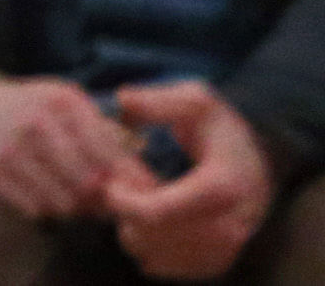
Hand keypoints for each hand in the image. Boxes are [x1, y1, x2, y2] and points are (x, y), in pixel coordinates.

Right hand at [0, 66, 138, 222]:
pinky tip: (39, 191)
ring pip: (63, 202)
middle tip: (96, 197)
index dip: (124, 178)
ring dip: (71, 205)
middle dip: (98, 196)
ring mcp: (7, 148)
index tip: (123, 186)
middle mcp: (35, 122)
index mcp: (62, 101)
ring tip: (67, 193)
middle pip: (90, 184)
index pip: (111, 155)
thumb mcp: (65, 102)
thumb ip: (106, 134)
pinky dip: (43, 206)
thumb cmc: (26, 106)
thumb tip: (144, 179)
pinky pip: (34, 209)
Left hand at [104, 83, 280, 277]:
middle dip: (125, 215)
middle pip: (153, 237)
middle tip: (122, 192)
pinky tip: (149, 225)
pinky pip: (169, 268)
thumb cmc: (221, 129)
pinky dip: (150, 250)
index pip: (158, 211)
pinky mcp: (217, 261)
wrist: (258, 162)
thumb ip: (158, 101)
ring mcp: (225, 248)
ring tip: (136, 206)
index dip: (123, 201)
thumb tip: (122, 100)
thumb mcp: (196, 101)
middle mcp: (229, 226)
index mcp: (221, 186)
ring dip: (134, 233)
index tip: (112, 183)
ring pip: (156, 258)